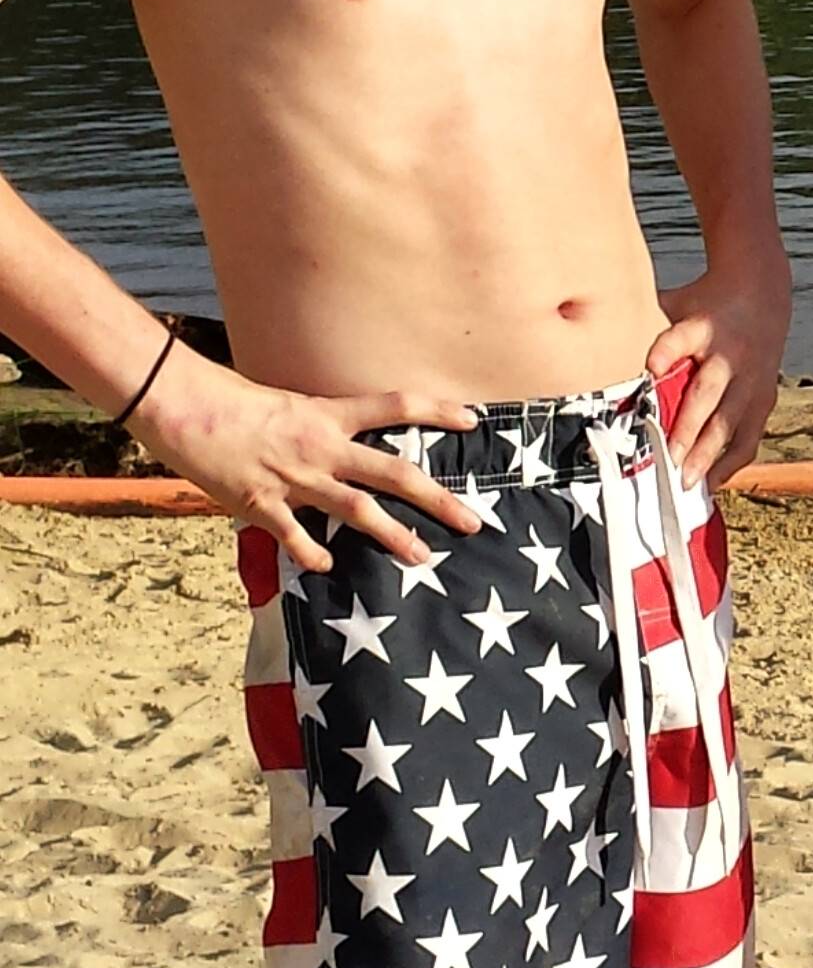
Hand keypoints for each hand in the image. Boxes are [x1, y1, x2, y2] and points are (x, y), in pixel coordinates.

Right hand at [130, 342, 481, 575]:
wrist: (184, 407)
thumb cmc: (231, 400)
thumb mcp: (287, 406)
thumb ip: (318, 427)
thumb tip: (340, 442)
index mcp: (328, 414)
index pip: (395, 405)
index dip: (436, 410)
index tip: (472, 418)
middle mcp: (321, 447)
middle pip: (394, 472)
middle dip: (437, 498)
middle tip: (472, 521)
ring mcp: (296, 479)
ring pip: (358, 510)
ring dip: (394, 536)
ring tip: (423, 556)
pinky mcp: (264, 505)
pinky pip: (296, 537)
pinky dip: (313, 554)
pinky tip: (327, 566)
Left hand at [648, 263, 790, 488]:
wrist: (760, 294)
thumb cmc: (705, 305)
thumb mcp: (675, 304)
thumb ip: (642, 323)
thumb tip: (586, 332)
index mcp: (701, 328)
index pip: (681, 338)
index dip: (666, 352)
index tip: (651, 368)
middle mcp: (728, 355)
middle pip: (708, 393)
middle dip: (688, 427)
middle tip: (669, 458)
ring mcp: (750, 380)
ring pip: (730, 421)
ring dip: (708, 453)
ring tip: (688, 481)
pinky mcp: (762, 399)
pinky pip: (748, 435)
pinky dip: (731, 462)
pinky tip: (712, 482)